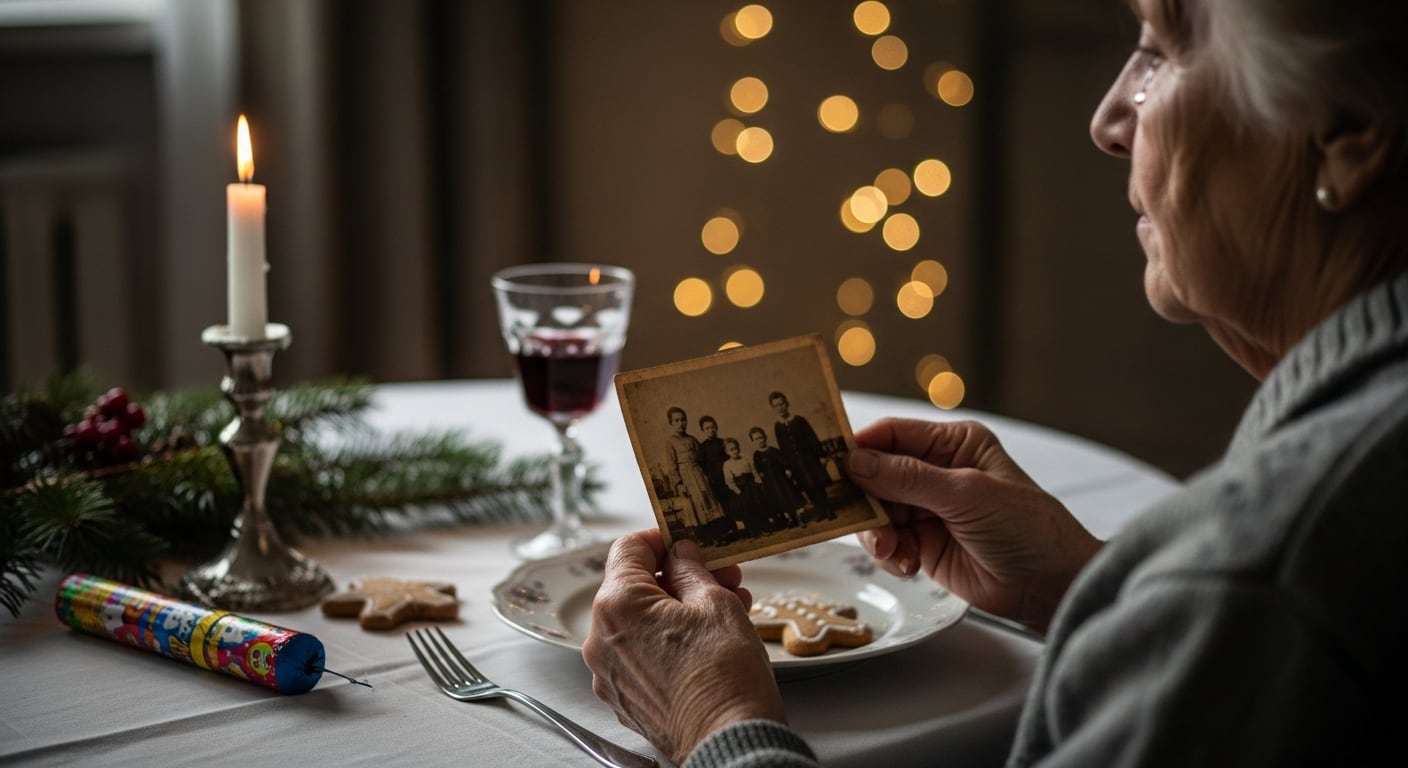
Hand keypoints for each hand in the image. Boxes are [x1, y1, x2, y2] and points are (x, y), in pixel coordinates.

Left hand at [583, 531, 784, 762]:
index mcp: (617, 605)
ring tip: (728, 608)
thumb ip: (691, 570)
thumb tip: (680, 555)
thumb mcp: (716, 604)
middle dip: (680, 577)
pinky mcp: (625, 699)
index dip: (662, 538)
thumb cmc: (724, 677)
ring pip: (640, 623)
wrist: (729, 744)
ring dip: (679, 609)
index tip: (688, 541)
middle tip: (723, 576)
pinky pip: (641, 655)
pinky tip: (707, 641)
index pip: (629, 549)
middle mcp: (601, 639)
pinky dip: (669, 641)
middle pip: (636, 588)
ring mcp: (609, 673)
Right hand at [845, 418, 1100, 632]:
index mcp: (952, 444)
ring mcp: (928, 509)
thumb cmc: (1028, 529)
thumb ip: (909, 478)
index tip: (829, 464)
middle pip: (876, 475)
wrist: (1050, 586)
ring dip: (877, 533)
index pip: (892, 435)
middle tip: (858, 519)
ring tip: (895, 550)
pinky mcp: (924, 544)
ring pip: (876, 512)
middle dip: (865, 500)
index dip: (860, 447)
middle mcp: (936, 472)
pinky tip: (909, 564)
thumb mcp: (967, 495)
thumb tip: (856, 462)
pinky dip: (890, 554)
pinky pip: (888, 543)